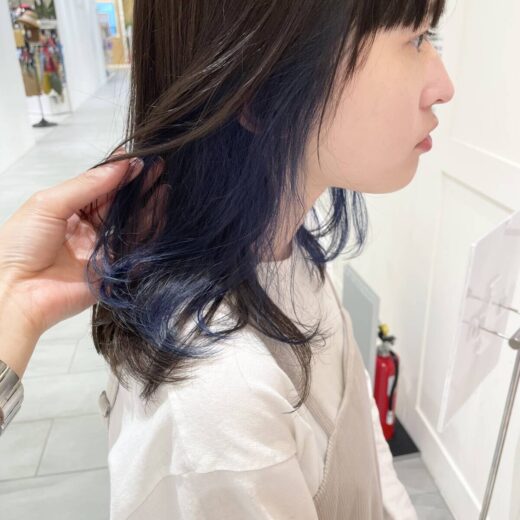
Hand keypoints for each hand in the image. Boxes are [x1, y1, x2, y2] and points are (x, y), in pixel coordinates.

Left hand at [0, 147, 143, 336]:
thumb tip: (119, 166)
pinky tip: (161, 212)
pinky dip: (150, 230)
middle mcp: (88, 227)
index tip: (138, 158)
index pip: (100, 186)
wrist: (18, 294)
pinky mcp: (114, 268)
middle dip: (137, 185)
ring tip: (164, 186)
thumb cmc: (21, 246)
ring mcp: (102, 247)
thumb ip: (86, 186)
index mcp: (69, 209)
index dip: (118, 172)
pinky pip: (136, 247)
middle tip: (158, 167)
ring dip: (147, 204)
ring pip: (130, 222)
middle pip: (118, 202)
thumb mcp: (48, 204)